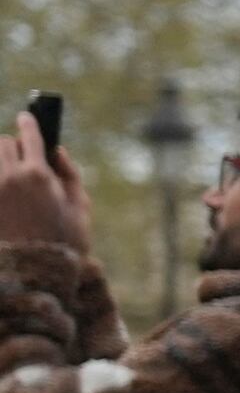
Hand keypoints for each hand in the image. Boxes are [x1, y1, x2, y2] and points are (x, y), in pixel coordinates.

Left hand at [0, 110, 89, 256]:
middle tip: (22, 157)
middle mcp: (9, 177)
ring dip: (0, 161)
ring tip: (10, 175)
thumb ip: (70, 174)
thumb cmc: (63, 243)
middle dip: (13, 146)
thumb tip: (57, 151)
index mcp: (38, 174)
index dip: (29, 123)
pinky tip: (6, 192)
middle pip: (2, 144)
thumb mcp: (79, 207)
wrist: (33, 275)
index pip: (30, 135)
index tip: (26, 117)